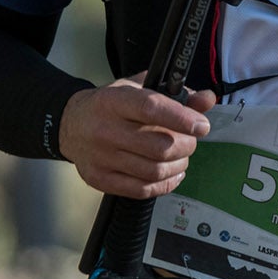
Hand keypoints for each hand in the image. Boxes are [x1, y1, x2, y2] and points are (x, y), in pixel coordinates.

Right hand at [61, 74, 215, 198]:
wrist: (70, 124)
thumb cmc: (109, 105)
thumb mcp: (137, 88)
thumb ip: (174, 93)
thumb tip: (207, 99)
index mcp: (113, 101)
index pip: (151, 109)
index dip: (182, 118)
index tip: (201, 125)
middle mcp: (105, 130)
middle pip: (158, 146)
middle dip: (186, 145)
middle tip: (191, 141)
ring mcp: (101, 158)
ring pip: (154, 171)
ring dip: (178, 165)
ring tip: (182, 157)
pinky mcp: (99, 179)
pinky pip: (142, 189)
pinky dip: (165, 184)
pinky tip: (172, 173)